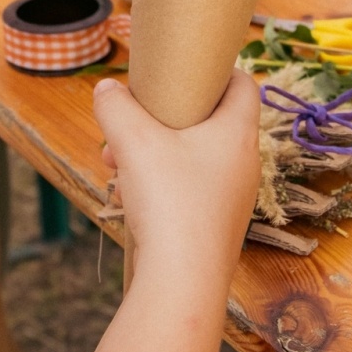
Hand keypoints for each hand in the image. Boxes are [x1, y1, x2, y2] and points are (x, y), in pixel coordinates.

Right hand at [93, 70, 261, 284]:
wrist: (183, 281)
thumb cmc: (170, 202)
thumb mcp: (133, 141)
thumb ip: (115, 106)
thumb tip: (107, 90)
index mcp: (238, 133)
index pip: (244, 84)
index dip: (216, 71)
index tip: (183, 72)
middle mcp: (244, 164)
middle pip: (208, 121)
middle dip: (163, 120)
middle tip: (132, 125)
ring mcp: (233, 197)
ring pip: (192, 158)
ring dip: (154, 155)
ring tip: (119, 166)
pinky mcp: (216, 225)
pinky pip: (189, 189)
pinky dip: (160, 185)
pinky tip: (131, 198)